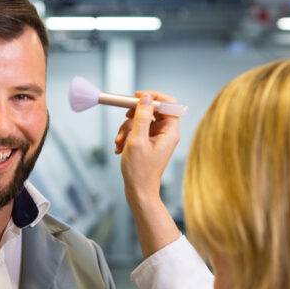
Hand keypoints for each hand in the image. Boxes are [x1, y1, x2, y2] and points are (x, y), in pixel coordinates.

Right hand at [114, 90, 182, 257]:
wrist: (138, 192)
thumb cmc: (140, 171)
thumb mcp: (137, 140)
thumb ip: (142, 116)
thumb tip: (146, 98)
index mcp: (170, 131)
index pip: (168, 103)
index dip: (153, 97)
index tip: (138, 97)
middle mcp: (166, 133)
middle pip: (151, 110)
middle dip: (134, 115)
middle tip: (125, 119)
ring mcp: (157, 138)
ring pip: (141, 121)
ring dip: (126, 128)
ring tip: (119, 142)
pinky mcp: (148, 143)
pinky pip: (137, 131)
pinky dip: (126, 136)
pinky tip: (120, 148)